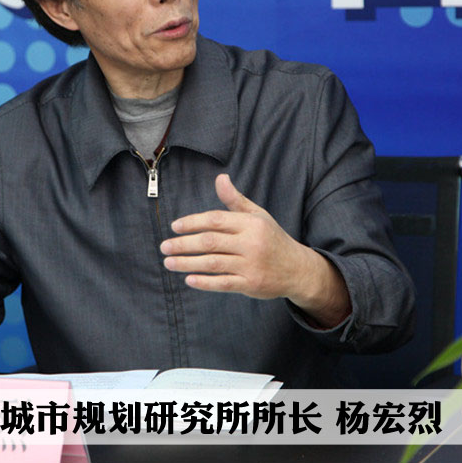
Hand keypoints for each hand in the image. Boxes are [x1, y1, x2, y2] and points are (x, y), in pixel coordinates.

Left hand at [160, 174, 350, 326]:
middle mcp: (251, 243)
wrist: (297, 269)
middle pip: (210, 242)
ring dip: (187, 263)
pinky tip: (189, 280)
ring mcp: (251, 265)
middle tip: (164, 246)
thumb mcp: (258, 216)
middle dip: (183, 244)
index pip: (215, 220)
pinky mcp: (251, 284)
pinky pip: (223, 283)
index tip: (174, 227)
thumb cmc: (271, 238)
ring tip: (169, 262)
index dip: (193, 222)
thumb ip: (235, 200)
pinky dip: (204, 282)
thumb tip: (220, 178)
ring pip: (213, 263)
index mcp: (250, 223)